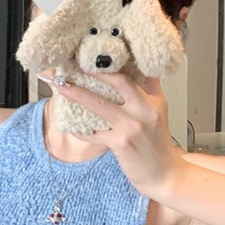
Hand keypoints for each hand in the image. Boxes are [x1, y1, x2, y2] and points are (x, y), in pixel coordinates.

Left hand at [41, 71, 185, 198]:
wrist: (163, 173)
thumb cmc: (157, 144)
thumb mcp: (159, 111)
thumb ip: (149, 89)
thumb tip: (136, 67)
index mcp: (154, 99)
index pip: (139, 70)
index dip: (118, 59)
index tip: (98, 51)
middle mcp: (145, 109)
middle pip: (119, 81)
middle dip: (95, 70)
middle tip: (76, 62)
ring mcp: (132, 126)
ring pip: (99, 104)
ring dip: (77, 93)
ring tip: (60, 85)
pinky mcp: (121, 143)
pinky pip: (93, 132)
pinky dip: (80, 128)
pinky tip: (69, 123)